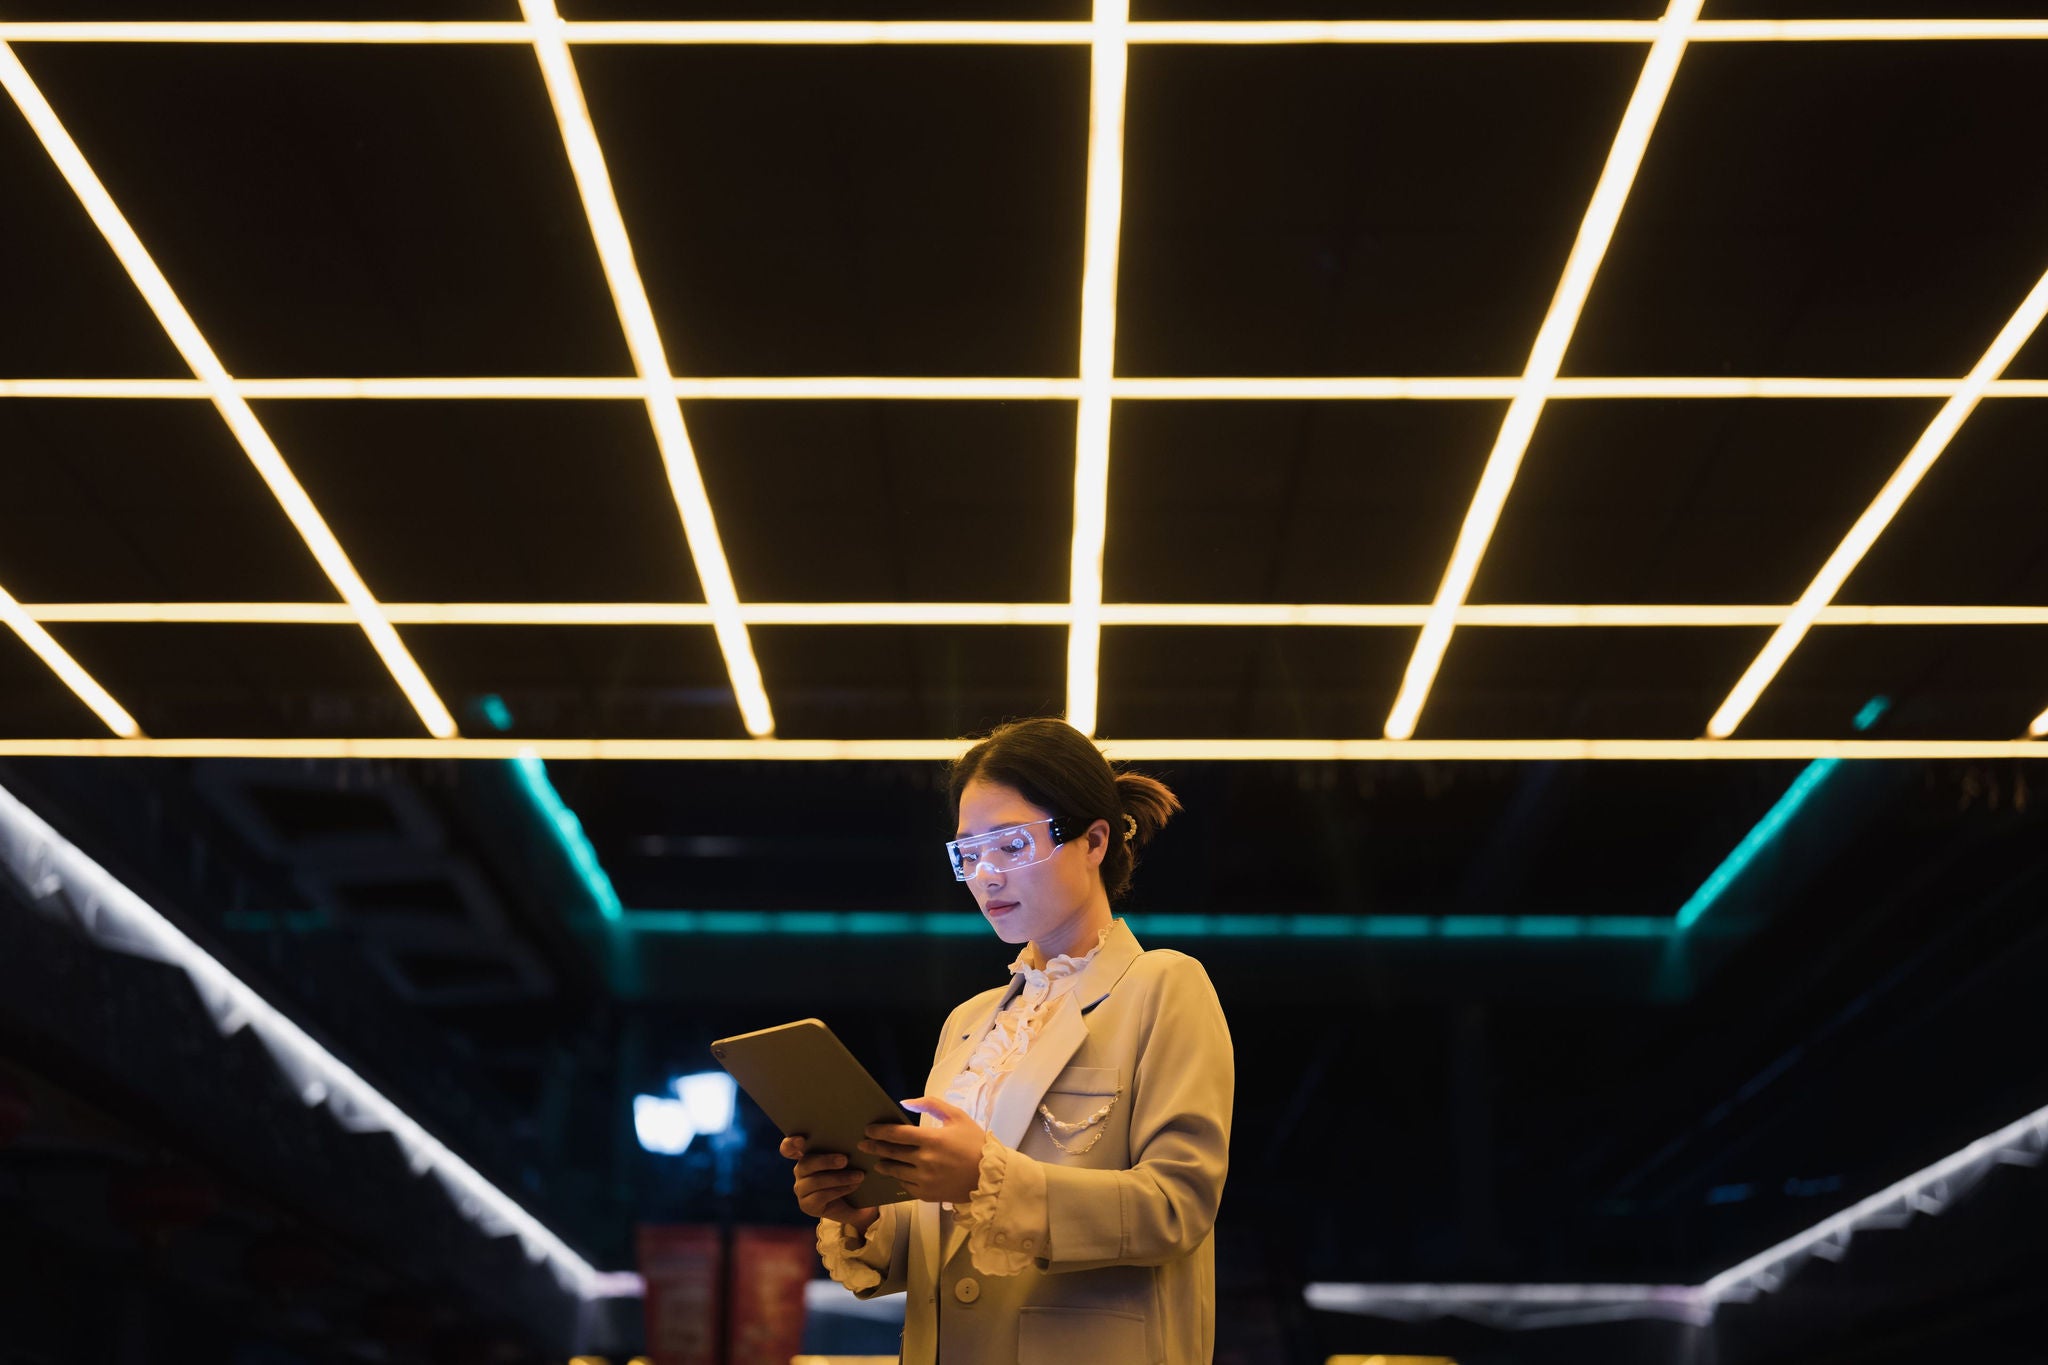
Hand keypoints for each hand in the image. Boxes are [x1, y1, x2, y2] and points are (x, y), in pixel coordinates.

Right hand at [780, 1134, 878, 1234]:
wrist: (855, 1203)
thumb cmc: (851, 1173)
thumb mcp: (849, 1160)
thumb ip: (844, 1149)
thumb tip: (854, 1140)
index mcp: (806, 1153)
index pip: (789, 1148)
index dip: (791, 1143)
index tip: (801, 1140)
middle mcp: (800, 1170)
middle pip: (805, 1163)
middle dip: (825, 1161)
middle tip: (845, 1160)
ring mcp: (801, 1188)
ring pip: (815, 1181)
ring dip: (839, 1178)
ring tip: (859, 1176)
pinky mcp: (807, 1205)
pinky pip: (820, 1196)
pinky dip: (839, 1190)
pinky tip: (853, 1187)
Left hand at [858, 1096, 986, 1205]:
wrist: (990, 1176)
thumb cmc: (974, 1143)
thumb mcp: (957, 1117)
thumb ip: (931, 1105)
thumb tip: (905, 1102)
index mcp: (932, 1139)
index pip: (897, 1134)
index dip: (879, 1131)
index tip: (868, 1130)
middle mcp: (925, 1161)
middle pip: (891, 1153)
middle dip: (874, 1148)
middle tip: (862, 1145)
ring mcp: (925, 1180)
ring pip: (896, 1172)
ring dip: (884, 1165)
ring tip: (877, 1162)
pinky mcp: (927, 1195)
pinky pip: (906, 1186)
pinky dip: (899, 1179)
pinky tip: (896, 1175)